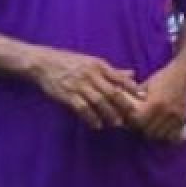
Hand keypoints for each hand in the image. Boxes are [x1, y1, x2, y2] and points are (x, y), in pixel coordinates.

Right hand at [27, 46, 141, 128]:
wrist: (42, 63)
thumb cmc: (69, 62)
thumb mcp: (92, 62)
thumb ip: (112, 71)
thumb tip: (132, 74)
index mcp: (99, 65)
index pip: (120, 78)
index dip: (132, 88)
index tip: (143, 97)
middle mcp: (90, 75)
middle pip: (112, 92)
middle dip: (124, 105)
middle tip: (133, 116)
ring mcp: (78, 85)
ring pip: (98, 101)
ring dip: (109, 113)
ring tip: (116, 123)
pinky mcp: (67, 95)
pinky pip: (82, 108)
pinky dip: (90, 118)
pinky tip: (97, 125)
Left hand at [130, 63, 185, 141]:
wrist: (184, 73)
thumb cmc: (162, 78)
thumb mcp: (145, 85)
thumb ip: (135, 99)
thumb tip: (123, 112)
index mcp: (155, 103)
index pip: (138, 121)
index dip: (132, 122)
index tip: (130, 119)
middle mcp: (167, 112)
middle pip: (149, 130)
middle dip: (141, 129)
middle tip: (139, 123)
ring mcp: (177, 117)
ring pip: (160, 135)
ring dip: (153, 133)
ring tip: (151, 126)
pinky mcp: (184, 119)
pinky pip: (173, 135)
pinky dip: (167, 135)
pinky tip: (163, 129)